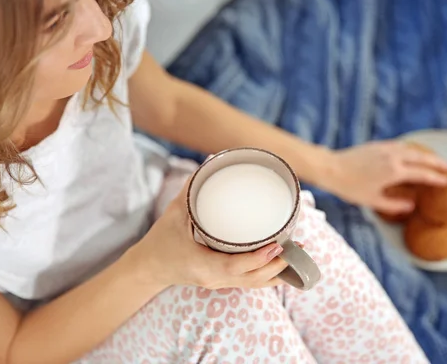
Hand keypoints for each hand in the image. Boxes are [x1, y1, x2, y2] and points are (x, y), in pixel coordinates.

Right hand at [128, 178, 288, 289]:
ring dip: (279, 272)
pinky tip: (285, 265)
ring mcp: (219, 283)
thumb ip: (192, 188)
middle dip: (278, 265)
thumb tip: (212, 161)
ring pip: (255, 284)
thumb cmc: (160, 241)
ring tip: (299, 252)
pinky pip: (250, 283)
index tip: (277, 246)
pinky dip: (269, 276)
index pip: (235, 267)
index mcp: (202, 265)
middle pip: (253, 279)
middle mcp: (214, 278)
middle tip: (297, 244)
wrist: (148, 268)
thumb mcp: (174, 213)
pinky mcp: (222, 282)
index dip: (258, 259)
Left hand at [316, 141, 446, 213]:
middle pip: (421, 157)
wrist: (331, 168)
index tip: (446, 181)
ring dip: (424, 153)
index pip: (422, 174)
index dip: (436, 178)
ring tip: (433, 159)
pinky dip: (410, 148)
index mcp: (394, 172)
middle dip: (436, 162)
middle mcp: (393, 157)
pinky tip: (412, 152)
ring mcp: (385, 149)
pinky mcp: (377, 145)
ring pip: (411, 148)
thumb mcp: (372, 201)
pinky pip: (400, 145)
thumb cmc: (350, 187)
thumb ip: (394, 204)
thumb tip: (411, 205)